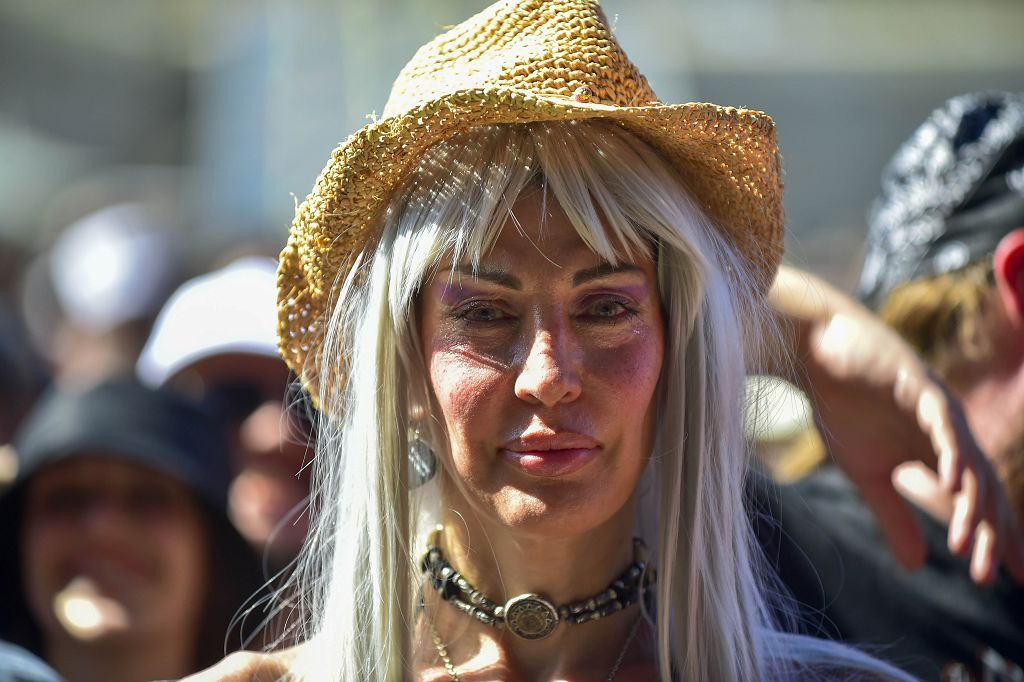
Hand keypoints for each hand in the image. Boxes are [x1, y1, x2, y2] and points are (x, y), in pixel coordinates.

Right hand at [802, 309, 1023, 583]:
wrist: (816, 355)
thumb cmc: (840, 406)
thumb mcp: (866, 474)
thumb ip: (893, 516)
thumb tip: (916, 568)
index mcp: (939, 454)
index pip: (978, 501)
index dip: (996, 538)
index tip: (1010, 579)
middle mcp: (950, 435)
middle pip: (983, 490)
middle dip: (992, 534)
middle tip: (992, 575)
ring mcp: (940, 411)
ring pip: (969, 464)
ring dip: (970, 505)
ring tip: (966, 542)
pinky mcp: (922, 389)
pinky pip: (945, 427)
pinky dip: (951, 456)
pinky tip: (952, 485)